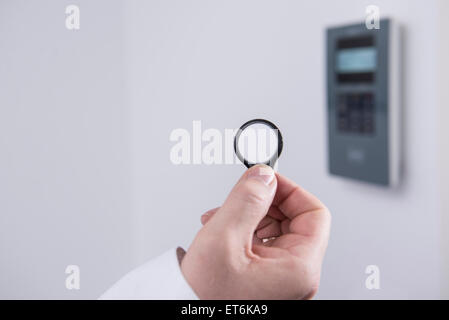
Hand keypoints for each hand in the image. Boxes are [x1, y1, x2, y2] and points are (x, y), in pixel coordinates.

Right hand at [181, 165, 330, 299]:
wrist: (183, 313)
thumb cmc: (206, 298)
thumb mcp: (223, 239)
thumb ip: (246, 201)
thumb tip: (264, 176)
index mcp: (298, 269)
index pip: (314, 213)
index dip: (290, 190)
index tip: (266, 180)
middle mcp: (295, 276)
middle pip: (294, 220)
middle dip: (263, 202)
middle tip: (241, 195)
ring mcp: (280, 279)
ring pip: (274, 230)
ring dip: (249, 215)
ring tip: (222, 217)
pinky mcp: (265, 280)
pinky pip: (262, 244)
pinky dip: (243, 231)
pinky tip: (221, 229)